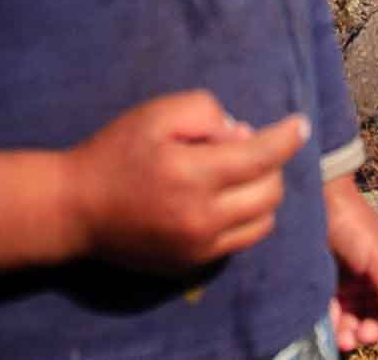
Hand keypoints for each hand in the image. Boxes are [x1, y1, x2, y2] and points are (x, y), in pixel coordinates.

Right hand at [66, 91, 307, 272]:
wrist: (76, 209)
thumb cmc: (115, 152)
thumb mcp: (156, 113)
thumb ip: (206, 113)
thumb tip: (243, 135)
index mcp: (192, 175)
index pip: (261, 156)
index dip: (287, 137)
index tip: (300, 124)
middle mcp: (202, 217)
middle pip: (271, 191)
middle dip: (269, 164)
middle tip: (240, 147)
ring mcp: (199, 246)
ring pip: (263, 220)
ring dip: (261, 192)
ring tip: (232, 174)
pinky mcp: (193, 263)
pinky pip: (242, 240)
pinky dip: (245, 217)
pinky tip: (222, 198)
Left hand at [323, 179, 377, 353]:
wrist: (317, 201)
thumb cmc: (353, 223)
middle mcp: (375, 274)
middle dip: (374, 329)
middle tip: (364, 338)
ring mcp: (352, 278)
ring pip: (358, 315)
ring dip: (354, 332)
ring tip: (345, 341)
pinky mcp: (330, 281)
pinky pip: (336, 310)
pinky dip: (336, 323)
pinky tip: (333, 332)